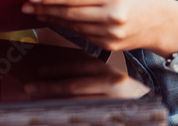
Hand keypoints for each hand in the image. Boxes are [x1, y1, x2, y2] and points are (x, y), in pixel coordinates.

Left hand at [20, 55, 149, 99]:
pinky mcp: (111, 113)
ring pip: (77, 102)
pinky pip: (84, 111)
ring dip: (54, 100)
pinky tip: (55, 110)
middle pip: (74, 87)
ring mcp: (112, 102)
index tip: (40, 71)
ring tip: (38, 99)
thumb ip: (88, 65)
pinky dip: (67, 110)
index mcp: (109, 68)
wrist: (147, 100)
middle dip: (49, 87)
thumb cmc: (123, 81)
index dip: (57, 69)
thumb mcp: (108, 68)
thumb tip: (57, 66)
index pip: (78, 68)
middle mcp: (111, 85)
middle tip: (30, 87)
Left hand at [21, 0, 177, 53]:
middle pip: (70, 13)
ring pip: (73, 26)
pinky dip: (67, 26)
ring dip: (52, 19)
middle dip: (45, 9)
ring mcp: (110, 34)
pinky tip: (54, 20)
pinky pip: (82, 34)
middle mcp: (112, 17)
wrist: (159, 22)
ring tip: (35, 12)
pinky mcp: (109, 45)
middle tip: (25, 5)